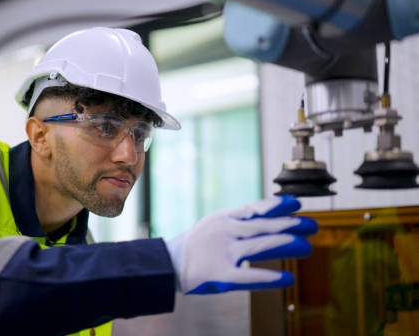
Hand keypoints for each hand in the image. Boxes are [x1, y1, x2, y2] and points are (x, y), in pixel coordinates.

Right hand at [165, 195, 316, 293]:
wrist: (169, 264)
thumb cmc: (195, 246)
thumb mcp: (215, 224)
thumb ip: (239, 220)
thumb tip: (266, 215)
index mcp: (223, 219)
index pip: (254, 208)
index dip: (276, 205)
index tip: (297, 203)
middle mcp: (224, 232)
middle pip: (262, 226)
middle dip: (289, 225)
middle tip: (312, 225)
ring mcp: (223, 253)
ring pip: (258, 246)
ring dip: (284, 244)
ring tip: (304, 245)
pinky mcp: (221, 275)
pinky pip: (248, 276)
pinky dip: (268, 278)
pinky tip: (286, 278)